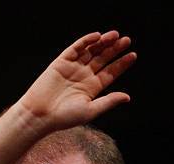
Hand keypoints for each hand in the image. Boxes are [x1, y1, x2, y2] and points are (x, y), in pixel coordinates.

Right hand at [18, 30, 135, 132]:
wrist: (41, 114)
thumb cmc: (65, 117)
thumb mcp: (91, 110)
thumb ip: (109, 101)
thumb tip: (127, 97)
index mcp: (92, 88)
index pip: (110, 73)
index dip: (121, 64)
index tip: (133, 55)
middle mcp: (84, 76)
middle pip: (103, 59)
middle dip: (114, 50)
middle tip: (127, 41)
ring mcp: (73, 68)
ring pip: (91, 51)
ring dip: (103, 43)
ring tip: (115, 36)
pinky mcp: (61, 62)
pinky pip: (76, 48)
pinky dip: (86, 41)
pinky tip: (97, 37)